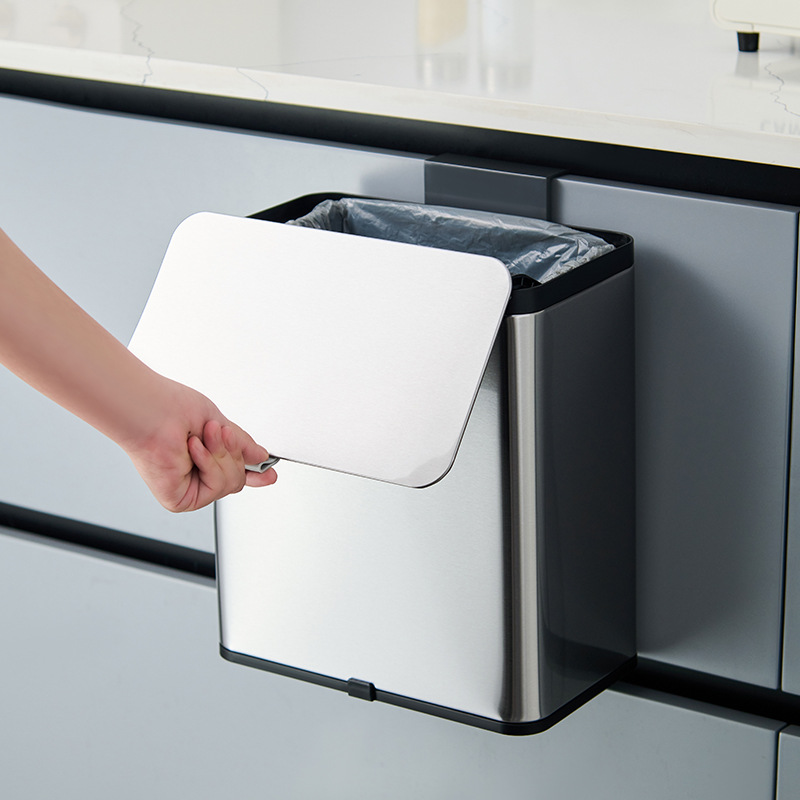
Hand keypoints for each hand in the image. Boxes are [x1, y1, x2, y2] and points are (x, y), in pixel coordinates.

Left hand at [123, 379, 276, 512]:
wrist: (151, 411)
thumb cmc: (172, 409)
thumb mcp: (220, 425)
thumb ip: (241, 445)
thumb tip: (260, 456)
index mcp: (203, 457)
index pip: (233, 472)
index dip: (253, 474)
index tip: (269, 474)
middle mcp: (194, 476)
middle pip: (238, 480)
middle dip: (232, 453)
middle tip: (217, 432)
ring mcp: (188, 489)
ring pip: (230, 484)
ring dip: (220, 455)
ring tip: (201, 438)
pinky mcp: (180, 500)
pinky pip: (215, 488)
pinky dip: (208, 465)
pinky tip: (192, 450)